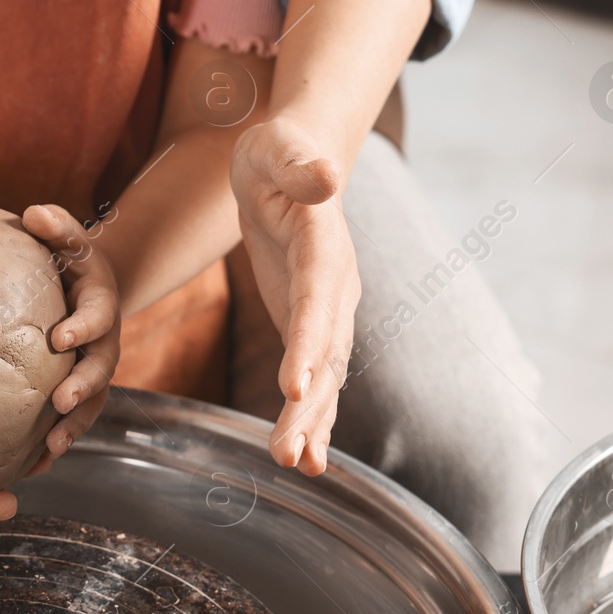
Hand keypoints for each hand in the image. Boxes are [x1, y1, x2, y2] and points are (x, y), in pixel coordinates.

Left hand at [21, 204, 120, 474]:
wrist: (87, 287)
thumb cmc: (68, 257)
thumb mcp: (67, 235)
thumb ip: (55, 223)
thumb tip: (33, 213)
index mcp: (101, 306)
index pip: (98, 318)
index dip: (83, 329)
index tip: (60, 340)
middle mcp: (104, 345)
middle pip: (101, 371)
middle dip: (82, 389)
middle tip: (59, 404)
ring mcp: (94, 373)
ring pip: (92, 407)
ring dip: (73, 428)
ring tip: (49, 450)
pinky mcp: (79, 394)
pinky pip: (71, 424)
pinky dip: (55, 446)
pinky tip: (30, 469)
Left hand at [231, 119, 359, 475]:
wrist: (293, 161)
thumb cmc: (277, 152)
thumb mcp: (276, 147)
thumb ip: (298, 162)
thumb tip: (325, 173)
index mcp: (324, 249)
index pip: (317, 302)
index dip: (308, 345)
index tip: (293, 387)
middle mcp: (336, 288)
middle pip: (325, 354)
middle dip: (308, 407)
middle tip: (287, 454)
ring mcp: (327, 310)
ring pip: (324, 376)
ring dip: (311, 423)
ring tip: (296, 465)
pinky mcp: (310, 324)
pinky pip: (314, 377)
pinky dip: (310, 416)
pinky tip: (304, 457)